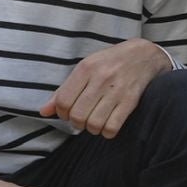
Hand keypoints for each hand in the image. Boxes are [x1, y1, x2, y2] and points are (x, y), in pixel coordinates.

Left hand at [39, 39, 171, 138]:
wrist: (144, 54)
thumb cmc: (110, 63)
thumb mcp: (85, 68)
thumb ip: (63, 90)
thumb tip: (43, 112)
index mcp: (85, 68)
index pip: (62, 101)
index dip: (61, 113)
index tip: (68, 112)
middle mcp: (100, 78)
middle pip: (77, 116)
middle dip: (77, 123)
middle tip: (82, 119)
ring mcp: (117, 90)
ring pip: (94, 124)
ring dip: (92, 128)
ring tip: (95, 122)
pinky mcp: (131, 101)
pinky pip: (112, 128)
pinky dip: (107, 132)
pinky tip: (107, 125)